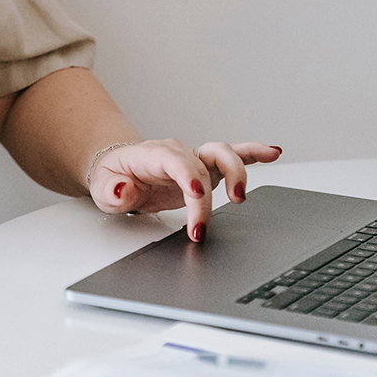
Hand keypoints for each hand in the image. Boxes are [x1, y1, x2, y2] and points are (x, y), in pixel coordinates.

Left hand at [87, 138, 281, 241]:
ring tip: (241, 197)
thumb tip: (124, 189)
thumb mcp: (103, 188)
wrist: (120, 170)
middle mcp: (178, 153)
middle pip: (202, 163)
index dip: (189, 176)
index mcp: (153, 155)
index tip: (197, 195)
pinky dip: (254, 154)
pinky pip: (234, 156)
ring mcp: (194, 159)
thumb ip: (113, 190)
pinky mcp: (206, 169)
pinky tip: (273, 153)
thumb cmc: (113, 177)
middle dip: (209, 193)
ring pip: (222, 154)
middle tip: (205, 224)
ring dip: (237, 172)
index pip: (175, 161)